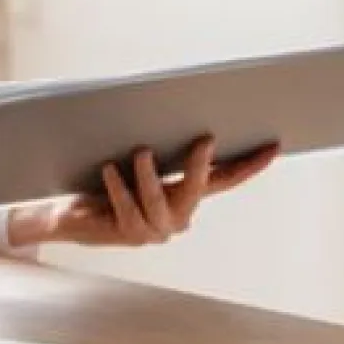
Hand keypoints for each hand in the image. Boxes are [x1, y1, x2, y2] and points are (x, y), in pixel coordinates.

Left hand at [9, 136, 277, 246]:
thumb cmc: (105, 180)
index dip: (250, 164)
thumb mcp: (136, 159)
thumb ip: (158, 145)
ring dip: (148, 175)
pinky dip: (118, 187)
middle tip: (204, 139)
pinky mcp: (130, 235)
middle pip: (199, 189)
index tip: (274, 145)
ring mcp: (156, 230)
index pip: (226, 179)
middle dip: (200, 164)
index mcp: (186, 196)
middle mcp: (178, 217)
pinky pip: (128, 209)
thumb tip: (174, 108)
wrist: (69, 215)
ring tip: (139, 152)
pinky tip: (108, 170)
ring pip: (158, 200)